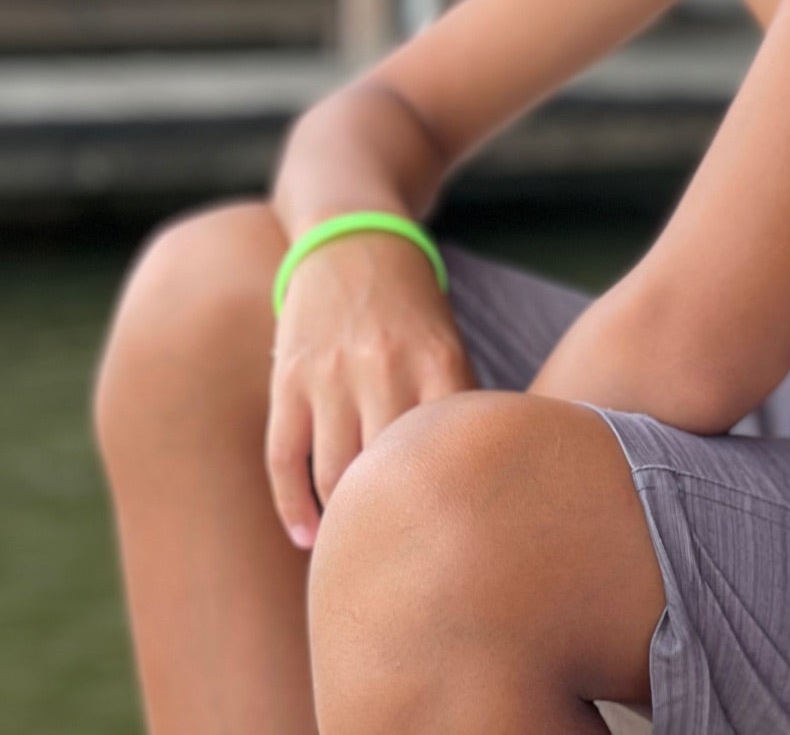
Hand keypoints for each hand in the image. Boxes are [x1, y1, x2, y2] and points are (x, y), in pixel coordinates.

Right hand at [267, 231, 473, 547]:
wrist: (352, 240)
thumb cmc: (414, 307)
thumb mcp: (451, 343)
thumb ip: (458, 404)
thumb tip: (479, 477)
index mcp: (440, 362)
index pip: (451, 448)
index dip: (456, 502)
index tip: (465, 548)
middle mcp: (386, 370)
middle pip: (391, 472)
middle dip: (400, 523)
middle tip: (413, 573)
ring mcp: (331, 376)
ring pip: (335, 473)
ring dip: (347, 524)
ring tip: (362, 560)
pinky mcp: (289, 380)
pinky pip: (285, 457)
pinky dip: (293, 505)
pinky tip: (310, 539)